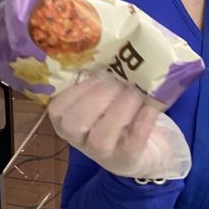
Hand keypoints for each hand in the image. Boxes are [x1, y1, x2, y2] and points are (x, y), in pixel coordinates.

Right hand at [49, 75, 191, 181]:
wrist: (147, 148)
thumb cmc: (120, 116)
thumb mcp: (104, 97)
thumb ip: (99, 79)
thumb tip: (112, 47)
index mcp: (66, 121)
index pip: (58, 107)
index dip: (79, 89)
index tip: (100, 73)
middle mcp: (79, 140)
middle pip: (74, 122)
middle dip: (98, 97)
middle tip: (121, 83)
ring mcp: (102, 154)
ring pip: (101, 137)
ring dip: (120, 109)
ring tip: (136, 93)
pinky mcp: (127, 160)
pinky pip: (132, 142)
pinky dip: (142, 122)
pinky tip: (150, 108)